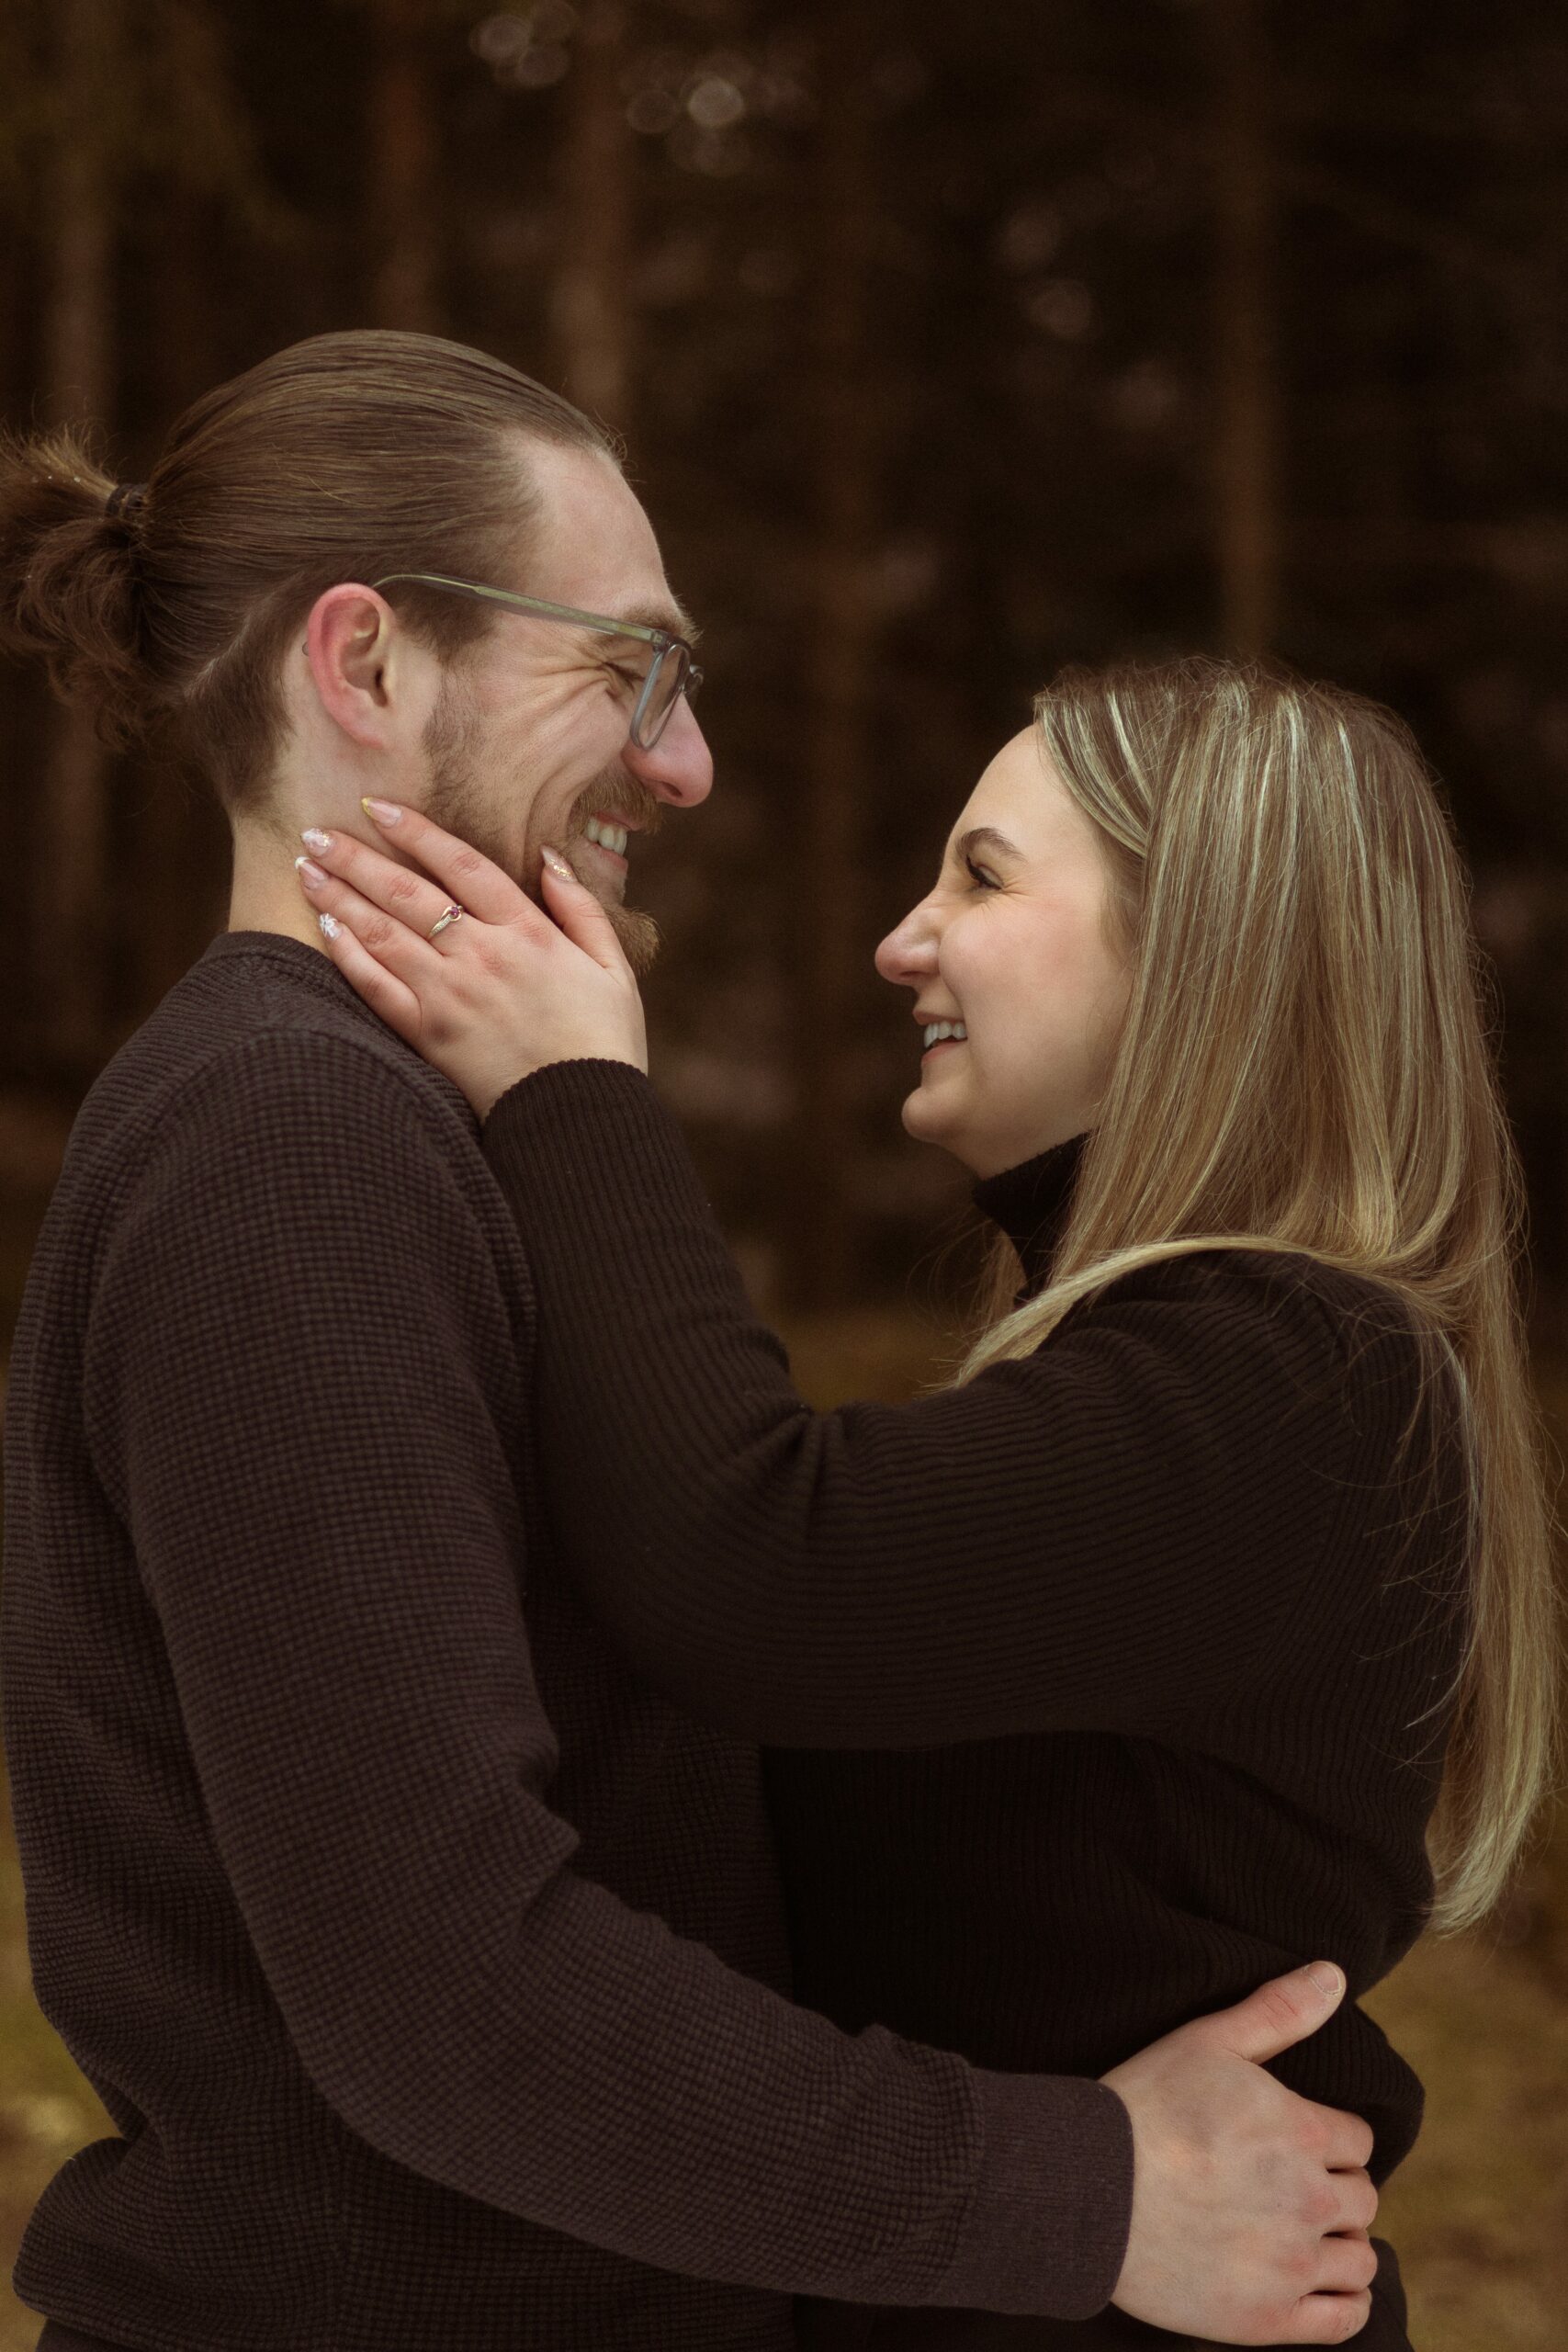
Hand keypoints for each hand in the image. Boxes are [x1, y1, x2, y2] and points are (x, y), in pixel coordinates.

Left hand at [293, 804, 646, 1118]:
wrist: (580, 1116)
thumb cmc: (603, 1043)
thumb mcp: (612, 968)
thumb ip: (579, 907)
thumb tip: (549, 857)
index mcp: (528, 933)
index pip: (462, 864)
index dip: (416, 831)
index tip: (378, 807)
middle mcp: (481, 956)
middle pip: (408, 892)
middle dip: (357, 857)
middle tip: (317, 832)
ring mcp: (450, 996)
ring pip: (383, 933)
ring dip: (339, 897)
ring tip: (306, 869)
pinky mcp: (429, 1035)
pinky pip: (377, 988)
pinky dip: (349, 956)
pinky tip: (325, 929)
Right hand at [1103, 1961, 1378, 2343]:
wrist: (1083, 2190)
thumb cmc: (1142, 2108)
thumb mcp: (1206, 2041)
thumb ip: (1277, 2010)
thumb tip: (1334, 1973)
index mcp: (1300, 2131)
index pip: (1358, 2142)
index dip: (1329, 2139)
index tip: (1297, 2144)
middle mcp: (1307, 2200)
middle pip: (1362, 2200)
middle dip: (1335, 2189)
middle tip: (1292, 2187)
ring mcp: (1289, 2265)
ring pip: (1360, 2260)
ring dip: (1342, 2246)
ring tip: (1304, 2235)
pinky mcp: (1267, 2319)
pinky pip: (1343, 2320)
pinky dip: (1346, 2304)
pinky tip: (1323, 2287)